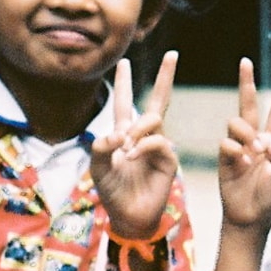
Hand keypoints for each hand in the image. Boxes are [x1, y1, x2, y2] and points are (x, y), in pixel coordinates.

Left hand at [92, 51, 180, 240]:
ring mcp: (158, 146)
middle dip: (165, 77)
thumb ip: (100, 147)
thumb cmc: (112, 191)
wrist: (129, 215)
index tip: (124, 61)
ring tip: (125, 149)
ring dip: (137, 129)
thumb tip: (118, 133)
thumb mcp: (97, 167)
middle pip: (156, 101)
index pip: (125, 102)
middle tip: (173, 54)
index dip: (125, 83)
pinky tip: (131, 156)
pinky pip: (158, 141)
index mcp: (124, 134)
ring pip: (153, 119)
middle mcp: (143, 136)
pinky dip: (143, 145)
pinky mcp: (168, 159)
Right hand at [218, 58, 270, 234]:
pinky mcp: (225, 159)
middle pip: (248, 105)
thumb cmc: (270, 200)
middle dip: (246, 82)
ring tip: (256, 151)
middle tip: (245, 62)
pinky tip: (243, 162)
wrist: (250, 218)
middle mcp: (255, 140)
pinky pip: (226, 143)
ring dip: (247, 133)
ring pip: (237, 122)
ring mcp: (238, 147)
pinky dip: (235, 150)